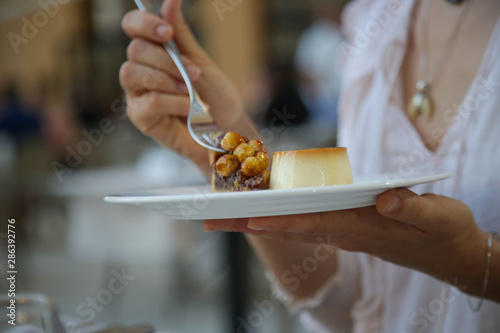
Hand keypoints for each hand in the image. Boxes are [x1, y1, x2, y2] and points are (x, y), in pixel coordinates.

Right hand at [120, 0, 256, 175]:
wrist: (227, 132)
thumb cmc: (215, 99)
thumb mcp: (201, 62)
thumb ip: (182, 36)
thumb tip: (171, 0)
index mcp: (153, 53)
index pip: (132, 27)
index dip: (144, 23)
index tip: (167, 31)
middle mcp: (140, 71)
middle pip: (134, 50)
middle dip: (166, 59)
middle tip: (193, 72)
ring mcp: (137, 95)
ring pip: (133, 73)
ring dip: (167, 79)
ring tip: (191, 90)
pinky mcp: (141, 118)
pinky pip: (149, 101)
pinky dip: (174, 101)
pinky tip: (190, 107)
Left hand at [205, 188, 495, 298]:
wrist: (451, 254)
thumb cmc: (445, 234)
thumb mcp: (440, 218)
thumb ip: (413, 210)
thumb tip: (384, 202)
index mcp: (362, 227)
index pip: (313, 223)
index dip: (280, 220)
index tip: (247, 219)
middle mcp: (345, 230)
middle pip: (291, 225)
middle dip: (251, 222)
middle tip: (211, 220)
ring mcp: (344, 229)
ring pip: (294, 223)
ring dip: (260, 219)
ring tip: (225, 215)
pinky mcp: (348, 225)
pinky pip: (307, 220)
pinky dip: (283, 215)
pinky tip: (267, 209)